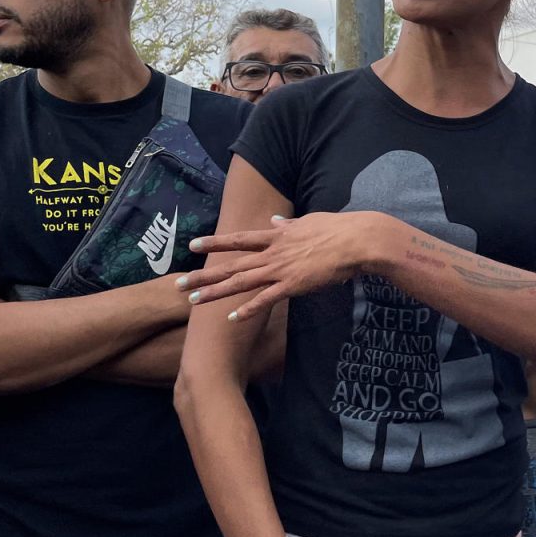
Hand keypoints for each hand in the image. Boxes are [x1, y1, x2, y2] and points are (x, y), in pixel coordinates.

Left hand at [181, 213, 379, 323]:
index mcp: (276, 236)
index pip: (238, 239)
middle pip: (231, 265)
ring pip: (241, 282)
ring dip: (215, 292)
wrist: (357, 241)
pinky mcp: (293, 285)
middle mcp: (272, 253)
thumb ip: (289, 224)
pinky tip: (232, 317)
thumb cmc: (338, 229)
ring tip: (193, 301)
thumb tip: (276, 219)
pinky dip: (248, 309)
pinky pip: (265, 299)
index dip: (214, 242)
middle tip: (179, 283)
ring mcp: (281, 269)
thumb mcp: (309, 221)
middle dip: (203, 275)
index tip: (193, 244)